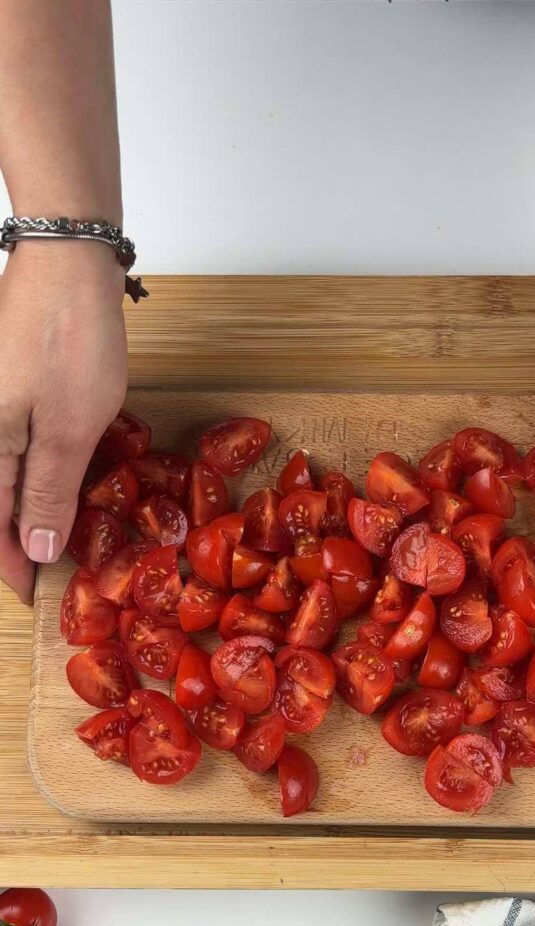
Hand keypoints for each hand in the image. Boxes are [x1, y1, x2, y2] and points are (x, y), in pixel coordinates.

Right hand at [0, 242, 126, 602]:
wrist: (65, 262)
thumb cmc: (69, 343)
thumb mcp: (68, 429)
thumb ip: (49, 492)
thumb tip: (34, 550)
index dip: (9, 562)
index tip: (30, 595)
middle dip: (14, 537)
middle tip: (43, 570)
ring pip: (1, 472)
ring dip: (22, 505)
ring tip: (51, 534)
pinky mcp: (7, 386)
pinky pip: (12, 444)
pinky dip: (30, 469)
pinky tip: (54, 479)